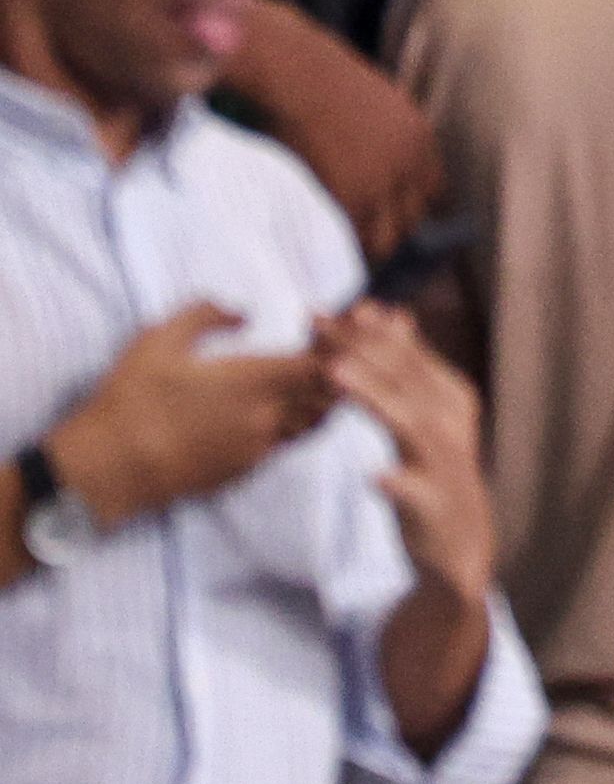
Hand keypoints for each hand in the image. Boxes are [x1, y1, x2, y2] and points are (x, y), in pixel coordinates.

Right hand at [44, 303, 333, 527]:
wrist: (108, 469)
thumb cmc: (131, 400)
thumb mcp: (160, 339)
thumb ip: (207, 314)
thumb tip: (242, 312)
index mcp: (253, 380)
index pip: (323, 362)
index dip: (333, 345)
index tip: (321, 329)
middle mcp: (266, 416)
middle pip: (329, 394)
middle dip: (336, 370)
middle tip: (323, 350)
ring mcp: (258, 447)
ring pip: (312, 422)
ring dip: (318, 399)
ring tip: (307, 378)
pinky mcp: (244, 471)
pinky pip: (285, 444)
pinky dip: (293, 423)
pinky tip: (277, 409)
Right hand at [233, 3, 442, 263]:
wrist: (301, 72)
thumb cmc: (325, 81)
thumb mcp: (378, 105)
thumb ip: (389, 140)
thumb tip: (377, 167)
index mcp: (421, 139)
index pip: (433, 191)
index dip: (412, 207)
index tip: (396, 221)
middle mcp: (411, 164)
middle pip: (415, 218)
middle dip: (395, 233)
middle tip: (374, 248)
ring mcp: (383, 183)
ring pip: (389, 236)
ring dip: (373, 248)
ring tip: (354, 262)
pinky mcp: (352, 195)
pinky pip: (357, 235)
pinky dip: (347, 247)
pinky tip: (332, 255)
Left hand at [315, 303, 495, 604]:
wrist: (458, 540)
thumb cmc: (434, 470)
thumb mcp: (425, 412)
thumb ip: (409, 366)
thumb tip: (395, 313)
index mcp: (448, 395)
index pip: (401, 354)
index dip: (361, 330)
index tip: (318, 311)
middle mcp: (449, 422)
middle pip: (401, 376)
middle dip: (357, 346)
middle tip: (314, 325)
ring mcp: (442, 463)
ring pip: (408, 423)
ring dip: (373, 397)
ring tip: (334, 375)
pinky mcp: (432, 504)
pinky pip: (414, 493)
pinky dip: (397, 482)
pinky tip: (373, 475)